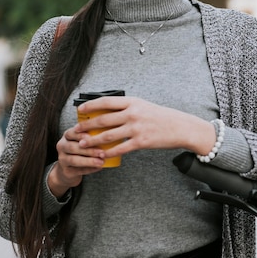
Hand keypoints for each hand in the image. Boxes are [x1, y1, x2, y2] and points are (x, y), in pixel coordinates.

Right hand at [46, 126, 106, 196]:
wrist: (69, 170)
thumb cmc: (81, 151)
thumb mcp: (83, 141)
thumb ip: (92, 136)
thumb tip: (110, 134)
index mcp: (67, 136)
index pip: (71, 133)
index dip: (81, 135)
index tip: (91, 136)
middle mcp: (62, 146)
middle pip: (73, 147)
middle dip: (89, 150)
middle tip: (102, 152)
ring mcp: (62, 159)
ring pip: (74, 160)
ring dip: (89, 161)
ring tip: (101, 162)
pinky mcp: (66, 171)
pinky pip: (78, 170)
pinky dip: (89, 169)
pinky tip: (98, 168)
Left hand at [74, 96, 216, 158]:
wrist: (180, 127)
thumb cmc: (161, 117)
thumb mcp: (143, 106)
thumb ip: (127, 108)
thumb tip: (108, 111)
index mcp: (132, 102)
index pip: (106, 102)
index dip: (90, 105)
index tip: (80, 109)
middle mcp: (132, 113)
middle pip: (103, 119)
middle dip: (87, 126)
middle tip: (76, 130)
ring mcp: (136, 128)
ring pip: (108, 135)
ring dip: (93, 140)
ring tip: (83, 144)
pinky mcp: (141, 141)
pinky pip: (120, 148)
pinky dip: (109, 152)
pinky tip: (101, 155)